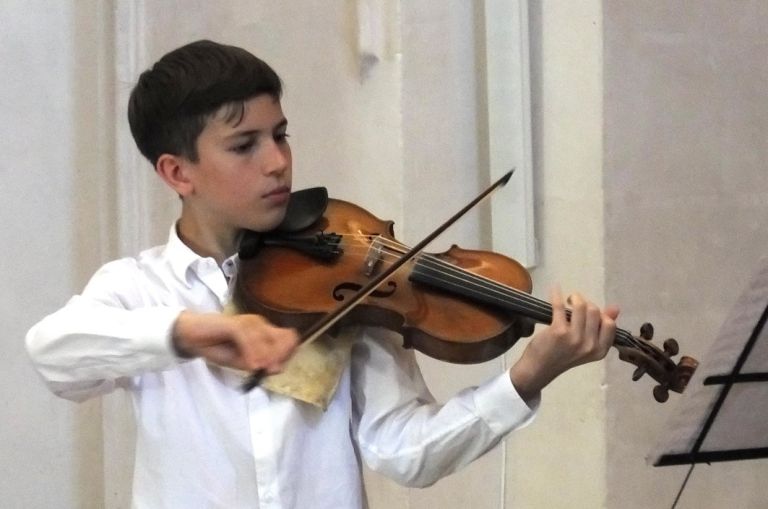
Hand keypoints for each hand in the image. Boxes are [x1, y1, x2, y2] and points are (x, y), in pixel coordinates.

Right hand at [171, 311, 298, 373]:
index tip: (275, 368)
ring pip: (267, 341)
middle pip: (285, 339)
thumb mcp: (241, 361)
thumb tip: (278, 368)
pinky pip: (248, 339)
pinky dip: (251, 354)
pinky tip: (249, 366)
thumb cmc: (218, 348)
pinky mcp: (234, 324)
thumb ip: (259, 364)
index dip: (288, 354)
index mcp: (264, 331)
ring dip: (264, 358)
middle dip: (279, 356)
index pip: (290, 338)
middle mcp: (260, 324)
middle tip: (266, 369)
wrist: (192, 336)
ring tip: (256, 369)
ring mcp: (248, 322)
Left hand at [510, 287, 619, 401]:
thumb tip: (616, 308)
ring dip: (575, 297)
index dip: (600, 314)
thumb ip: (601, 329)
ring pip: (582, 306)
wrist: (539, 369)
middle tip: (575, 305)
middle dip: (585, 303)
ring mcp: (574, 338)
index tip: (588, 314)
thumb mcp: (586, 346)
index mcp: (600, 350)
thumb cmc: (563, 356)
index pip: (609, 323)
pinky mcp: (558, 331)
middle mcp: (590, 345)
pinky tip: (555, 289)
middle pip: (595, 311)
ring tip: (568, 300)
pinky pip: (560, 305)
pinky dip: (556, 294)